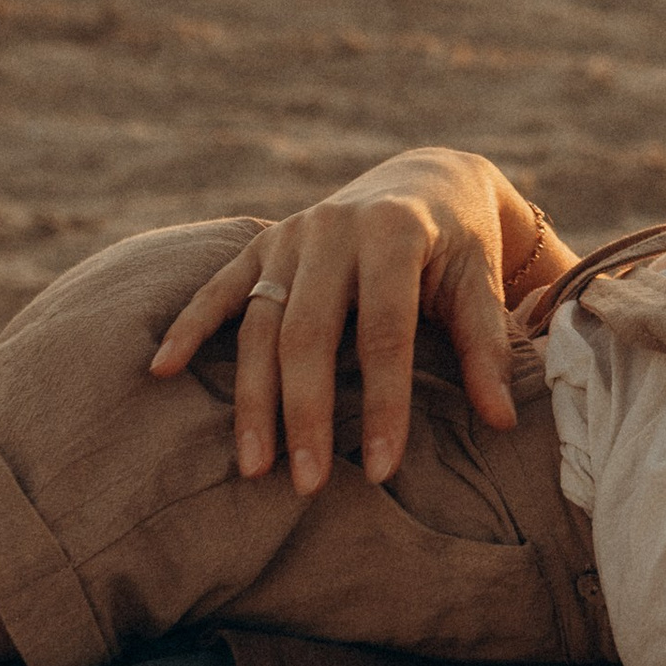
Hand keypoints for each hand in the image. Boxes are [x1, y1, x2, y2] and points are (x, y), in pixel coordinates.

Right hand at [149, 149, 571, 494]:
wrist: (426, 181)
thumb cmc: (460, 246)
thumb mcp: (481, 284)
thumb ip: (486, 348)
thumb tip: (503, 422)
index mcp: (396, 234)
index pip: (384, 333)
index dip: (384, 403)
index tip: (382, 471)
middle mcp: (334, 229)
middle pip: (309, 334)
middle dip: (306, 413)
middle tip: (307, 484)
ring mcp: (290, 235)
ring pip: (260, 323)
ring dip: (252, 397)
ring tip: (253, 466)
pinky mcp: (261, 244)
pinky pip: (218, 289)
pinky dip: (189, 327)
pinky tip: (162, 371)